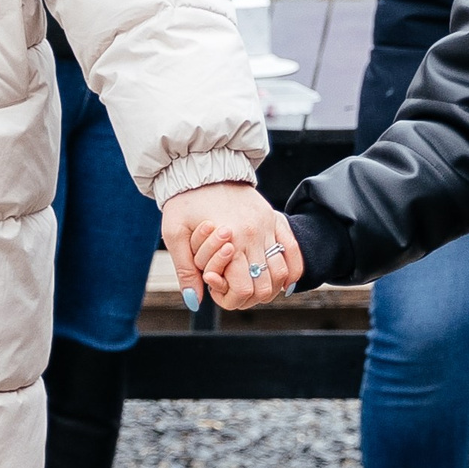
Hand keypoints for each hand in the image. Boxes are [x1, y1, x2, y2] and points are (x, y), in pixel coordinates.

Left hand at [159, 181, 299, 312]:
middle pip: (265, 288)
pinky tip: (280, 280)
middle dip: (248, 297)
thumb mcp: (175, 233)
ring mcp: (268, 226)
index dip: (229, 298)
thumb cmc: (185, 200)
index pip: (243, 289)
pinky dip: (291, 271)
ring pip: (282, 274)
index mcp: (231, 240)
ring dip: (269, 288)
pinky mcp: (275, 218)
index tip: (215, 287)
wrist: (204, 165)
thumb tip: (195, 302)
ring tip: (250, 283)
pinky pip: (294, 251)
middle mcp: (255, 235)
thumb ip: (185, 270)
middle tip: (231, 288)